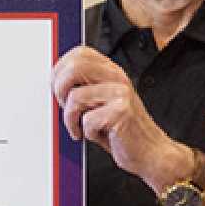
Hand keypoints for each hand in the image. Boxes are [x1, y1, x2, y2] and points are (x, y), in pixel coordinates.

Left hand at [51, 45, 186, 189]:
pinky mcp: (122, 112)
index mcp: (110, 71)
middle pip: (74, 67)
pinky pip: (87, 120)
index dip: (60, 71)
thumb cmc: (121, 130)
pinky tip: (97, 135)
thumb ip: (84, 87)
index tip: (60, 90)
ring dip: (70, 118)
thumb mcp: (100, 102)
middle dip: (60, 90)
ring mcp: (121, 93)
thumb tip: (55, 81)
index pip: (79, 53)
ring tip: (80, 127)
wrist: (150, 152)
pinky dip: (86, 133)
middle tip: (65, 107)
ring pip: (76, 96)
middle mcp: (117, 78)